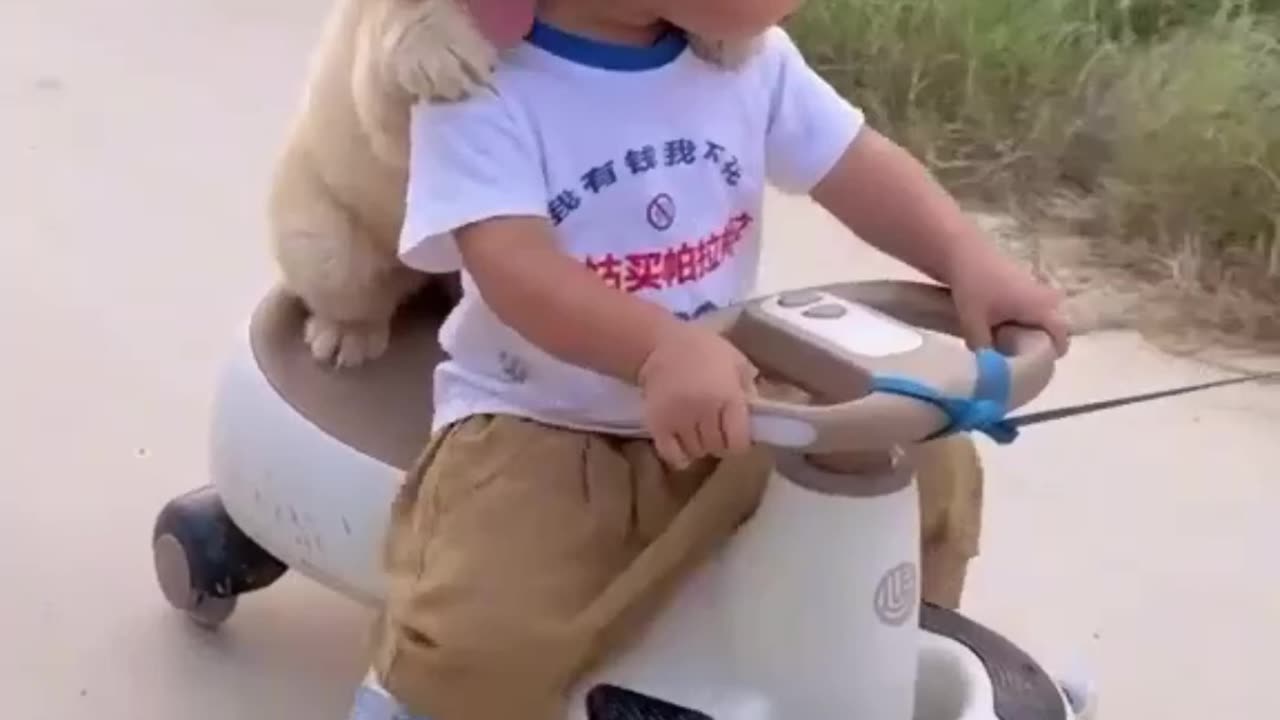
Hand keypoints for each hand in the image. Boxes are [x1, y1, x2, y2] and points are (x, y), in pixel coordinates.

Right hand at [638, 323, 758, 468]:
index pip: (738, 441)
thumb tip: (758, 414)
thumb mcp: (735, 360)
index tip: (737, 436)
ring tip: (699, 433)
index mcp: (727, 396)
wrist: (661, 344)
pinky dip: (679, 456)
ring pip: (696, 451)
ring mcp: (679, 419)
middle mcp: (704, 410)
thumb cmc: (703, 349)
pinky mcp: (657, 424)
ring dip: (700, 446)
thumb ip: (749, 387)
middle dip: (720, 443)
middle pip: (717, 447)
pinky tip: (684, 446)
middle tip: (717, 431)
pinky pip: (672, 454)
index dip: (740, 443)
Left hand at [949, 251, 1070, 355]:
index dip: (1049, 355)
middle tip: (1013, 355)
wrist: (961, 252)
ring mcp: (1037, 289)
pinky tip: (996, 324)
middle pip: (1051, 330)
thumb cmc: (973, 287)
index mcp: (1042, 308)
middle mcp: (1047, 298)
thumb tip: (988, 372)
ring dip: (1025, 332)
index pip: (1062, 338)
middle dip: (1035, 345)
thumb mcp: (973, 324)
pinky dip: (1018, 320)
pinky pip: (1030, 310)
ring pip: (1040, 320)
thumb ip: (984, 351)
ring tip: (1001, 340)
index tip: (1029, 365)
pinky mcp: (1024, 285)